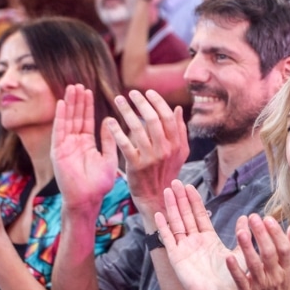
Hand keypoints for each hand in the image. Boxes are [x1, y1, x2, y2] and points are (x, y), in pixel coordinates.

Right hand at [51, 85, 120, 210]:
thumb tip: (109, 120)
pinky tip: (61, 104)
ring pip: (67, 121)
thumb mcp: (109, 158)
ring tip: (71, 88)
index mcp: (86, 144)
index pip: (86, 120)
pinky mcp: (58, 152)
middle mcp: (74, 143)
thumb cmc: (99, 184)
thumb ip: (109, 140)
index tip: (89, 91)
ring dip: (69, 105)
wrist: (88, 200)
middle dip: (77, 101)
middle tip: (79, 84)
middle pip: (75, 117)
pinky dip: (60, 118)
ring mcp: (65, 147)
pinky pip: (59, 131)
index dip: (87, 106)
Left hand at [107, 89, 188, 221]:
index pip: (167, 117)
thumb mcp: (180, 153)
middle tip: (131, 93)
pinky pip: (125, 145)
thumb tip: (178, 108)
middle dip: (141, 103)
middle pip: (153, 120)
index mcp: (177, 144)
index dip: (157, 102)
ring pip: (138, 129)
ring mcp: (151, 158)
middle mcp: (165, 150)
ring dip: (127, 112)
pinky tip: (109, 122)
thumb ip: (180, 130)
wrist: (157, 197)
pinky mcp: (136, 166)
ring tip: (118, 100)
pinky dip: (117, 132)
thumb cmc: (167, 172)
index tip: (147, 92)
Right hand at [154, 180, 240, 289]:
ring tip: (167, 191)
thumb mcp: (239, 252)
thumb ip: (242, 235)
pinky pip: (168, 239)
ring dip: (171, 207)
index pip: (199, 215)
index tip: (190, 186)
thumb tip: (247, 218)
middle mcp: (194, 242)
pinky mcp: (176, 257)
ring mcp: (184, 249)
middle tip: (175, 182)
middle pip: (185, 215)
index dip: (194, 200)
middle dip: (181, 199)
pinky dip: (163, 227)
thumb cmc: (229, 279)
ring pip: (176, 223)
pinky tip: (159, 215)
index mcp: (208, 239)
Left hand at [227, 212, 289, 289]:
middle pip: (269, 254)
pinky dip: (235, 270)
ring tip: (241, 232)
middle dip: (261, 235)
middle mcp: (276, 276)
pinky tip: (228, 257)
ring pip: (254, 265)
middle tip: (253, 217)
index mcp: (289, 268)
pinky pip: (241, 281)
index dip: (276, 233)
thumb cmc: (288, 286)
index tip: (267, 218)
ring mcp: (261, 286)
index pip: (284, 248)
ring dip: (247, 248)